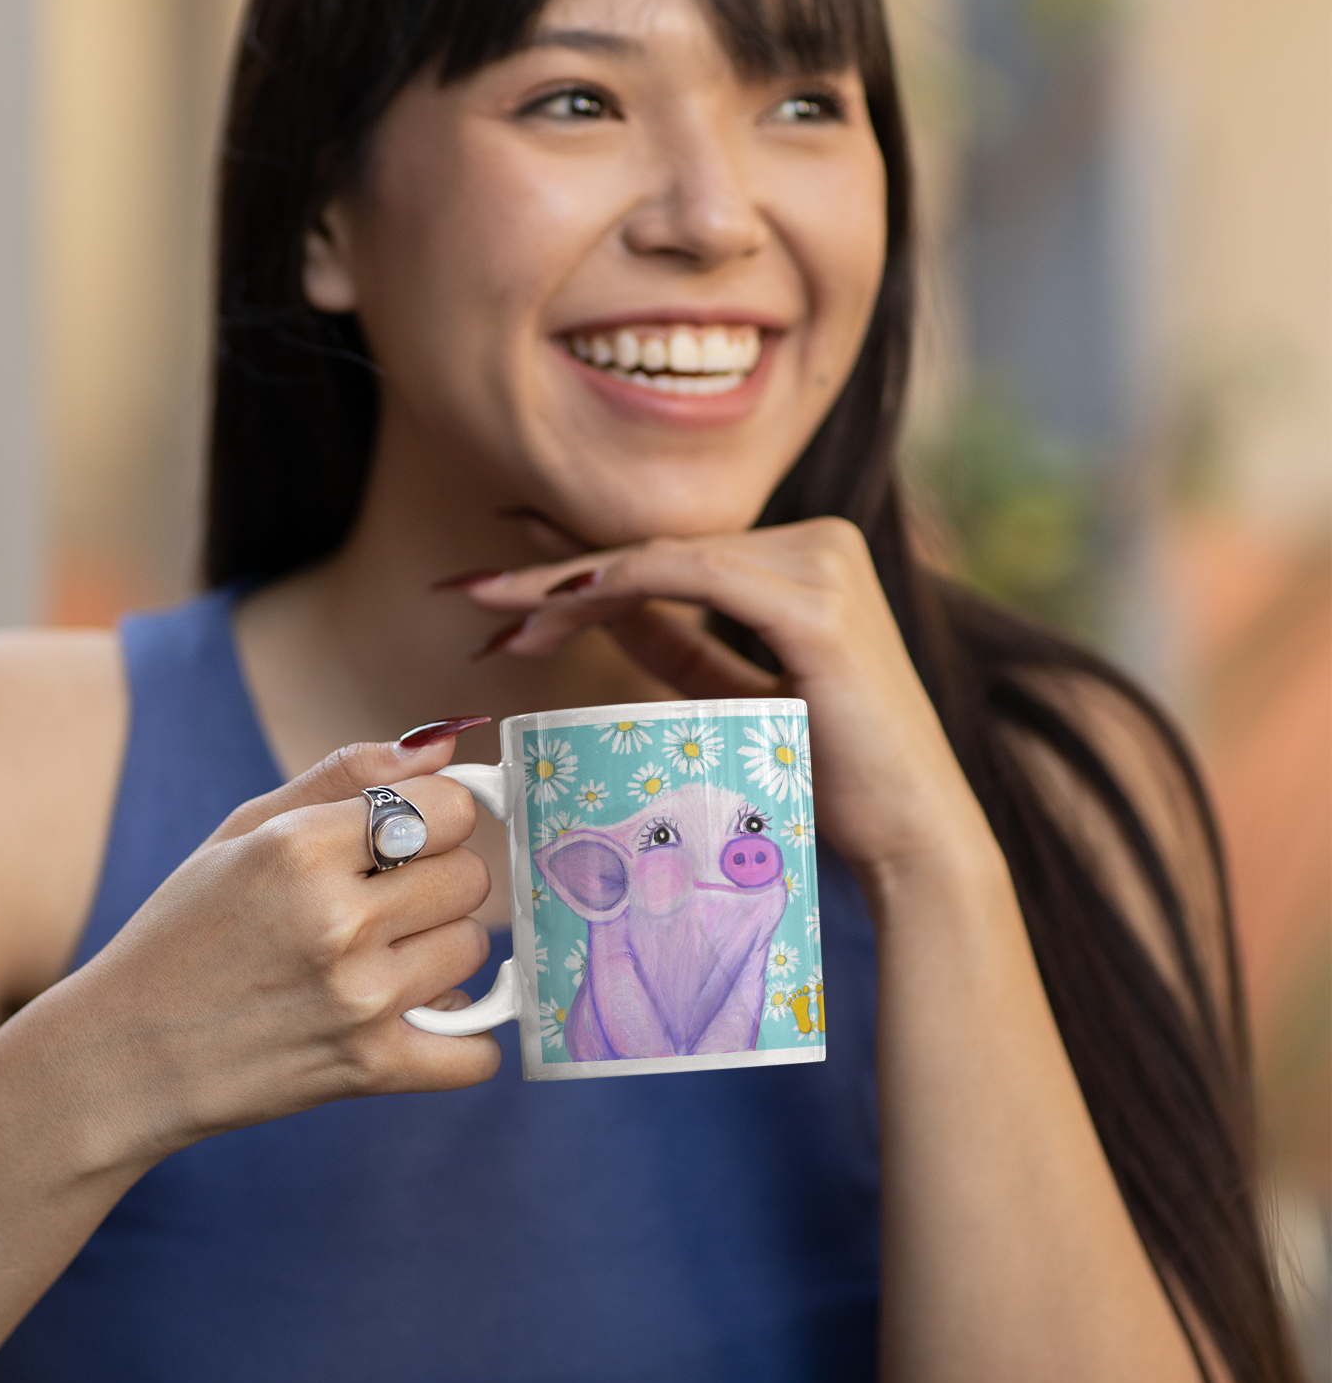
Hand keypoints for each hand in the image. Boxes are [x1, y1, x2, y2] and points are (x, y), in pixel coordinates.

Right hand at [55, 741, 496, 1168]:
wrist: (125, 1056)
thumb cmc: (186, 932)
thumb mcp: (243, 831)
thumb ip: (346, 777)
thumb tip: (446, 746)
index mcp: (299, 848)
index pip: (448, 807)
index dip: (438, 817)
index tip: (412, 836)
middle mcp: (336, 919)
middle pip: (470, 876)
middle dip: (438, 882)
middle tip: (386, 902)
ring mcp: (358, 999)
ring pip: (474, 948)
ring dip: (441, 952)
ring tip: (380, 958)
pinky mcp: (369, 1069)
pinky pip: (476, 1051)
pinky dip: (463, 1039)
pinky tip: (421, 1019)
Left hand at [458, 520, 993, 882]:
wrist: (909, 840)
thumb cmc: (827, 781)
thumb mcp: (733, 697)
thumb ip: (677, 643)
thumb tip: (597, 605)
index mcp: (807, 558)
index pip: (670, 556)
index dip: (580, 570)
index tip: (503, 589)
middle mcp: (821, 542)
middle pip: (659, 551)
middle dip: (557, 576)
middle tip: (473, 592)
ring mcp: (823, 563)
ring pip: (663, 559)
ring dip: (570, 585)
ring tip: (500, 617)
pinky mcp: (816, 601)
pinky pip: (694, 578)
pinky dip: (622, 585)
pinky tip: (562, 601)